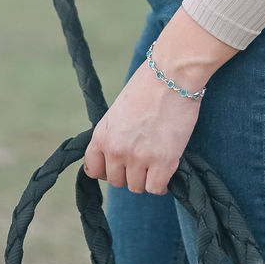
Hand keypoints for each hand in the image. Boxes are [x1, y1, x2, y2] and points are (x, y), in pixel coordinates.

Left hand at [84, 9, 236, 194]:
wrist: (171, 75)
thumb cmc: (148, 85)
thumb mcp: (119, 110)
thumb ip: (115, 133)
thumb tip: (121, 153)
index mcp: (102, 135)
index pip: (93, 170)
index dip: (106, 170)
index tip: (118, 166)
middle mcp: (116, 149)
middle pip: (117, 181)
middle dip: (129, 174)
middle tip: (143, 160)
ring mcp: (139, 158)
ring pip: (137, 187)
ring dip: (146, 178)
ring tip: (156, 162)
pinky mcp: (163, 162)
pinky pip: (156, 188)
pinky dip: (161, 183)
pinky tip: (166, 170)